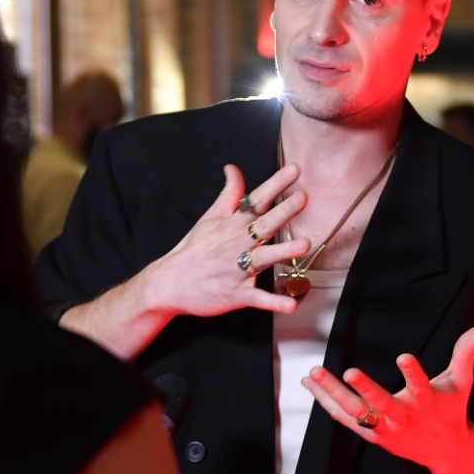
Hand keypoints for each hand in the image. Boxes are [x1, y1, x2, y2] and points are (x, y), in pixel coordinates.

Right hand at [137, 163, 311, 318]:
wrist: (169, 283)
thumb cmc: (193, 249)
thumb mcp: (209, 217)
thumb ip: (229, 194)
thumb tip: (233, 168)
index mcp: (232, 224)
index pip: (257, 200)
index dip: (276, 184)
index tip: (294, 170)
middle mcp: (237, 244)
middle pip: (264, 225)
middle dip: (283, 211)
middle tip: (302, 198)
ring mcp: (236, 269)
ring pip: (263, 259)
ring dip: (283, 252)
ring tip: (304, 244)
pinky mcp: (236, 294)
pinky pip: (257, 298)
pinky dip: (273, 302)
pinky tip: (291, 305)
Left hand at [302, 325, 473, 468]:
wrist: (444, 450)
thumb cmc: (450, 409)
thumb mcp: (462, 381)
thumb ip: (466, 353)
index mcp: (427, 401)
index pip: (420, 386)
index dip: (413, 373)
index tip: (405, 357)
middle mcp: (404, 416)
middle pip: (382, 404)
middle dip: (366, 389)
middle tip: (350, 372)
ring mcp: (386, 428)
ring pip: (357, 412)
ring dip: (334, 393)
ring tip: (316, 373)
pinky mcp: (373, 435)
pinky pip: (346, 419)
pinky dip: (327, 403)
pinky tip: (312, 385)